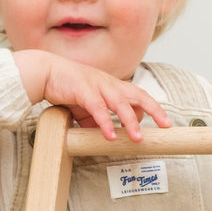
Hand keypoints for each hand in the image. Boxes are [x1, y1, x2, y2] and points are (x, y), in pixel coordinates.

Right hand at [15, 51, 171, 141]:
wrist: (45, 72)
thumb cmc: (67, 87)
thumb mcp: (86, 106)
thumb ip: (96, 120)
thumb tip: (103, 136)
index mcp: (112, 86)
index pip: (138, 96)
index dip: (152, 108)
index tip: (164, 122)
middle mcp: (109, 85)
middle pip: (138, 96)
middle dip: (154, 110)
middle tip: (166, 125)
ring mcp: (97, 86)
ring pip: (120, 104)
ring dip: (130, 121)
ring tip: (138, 138)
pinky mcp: (83, 91)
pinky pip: (97, 109)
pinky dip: (105, 123)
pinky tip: (111, 136)